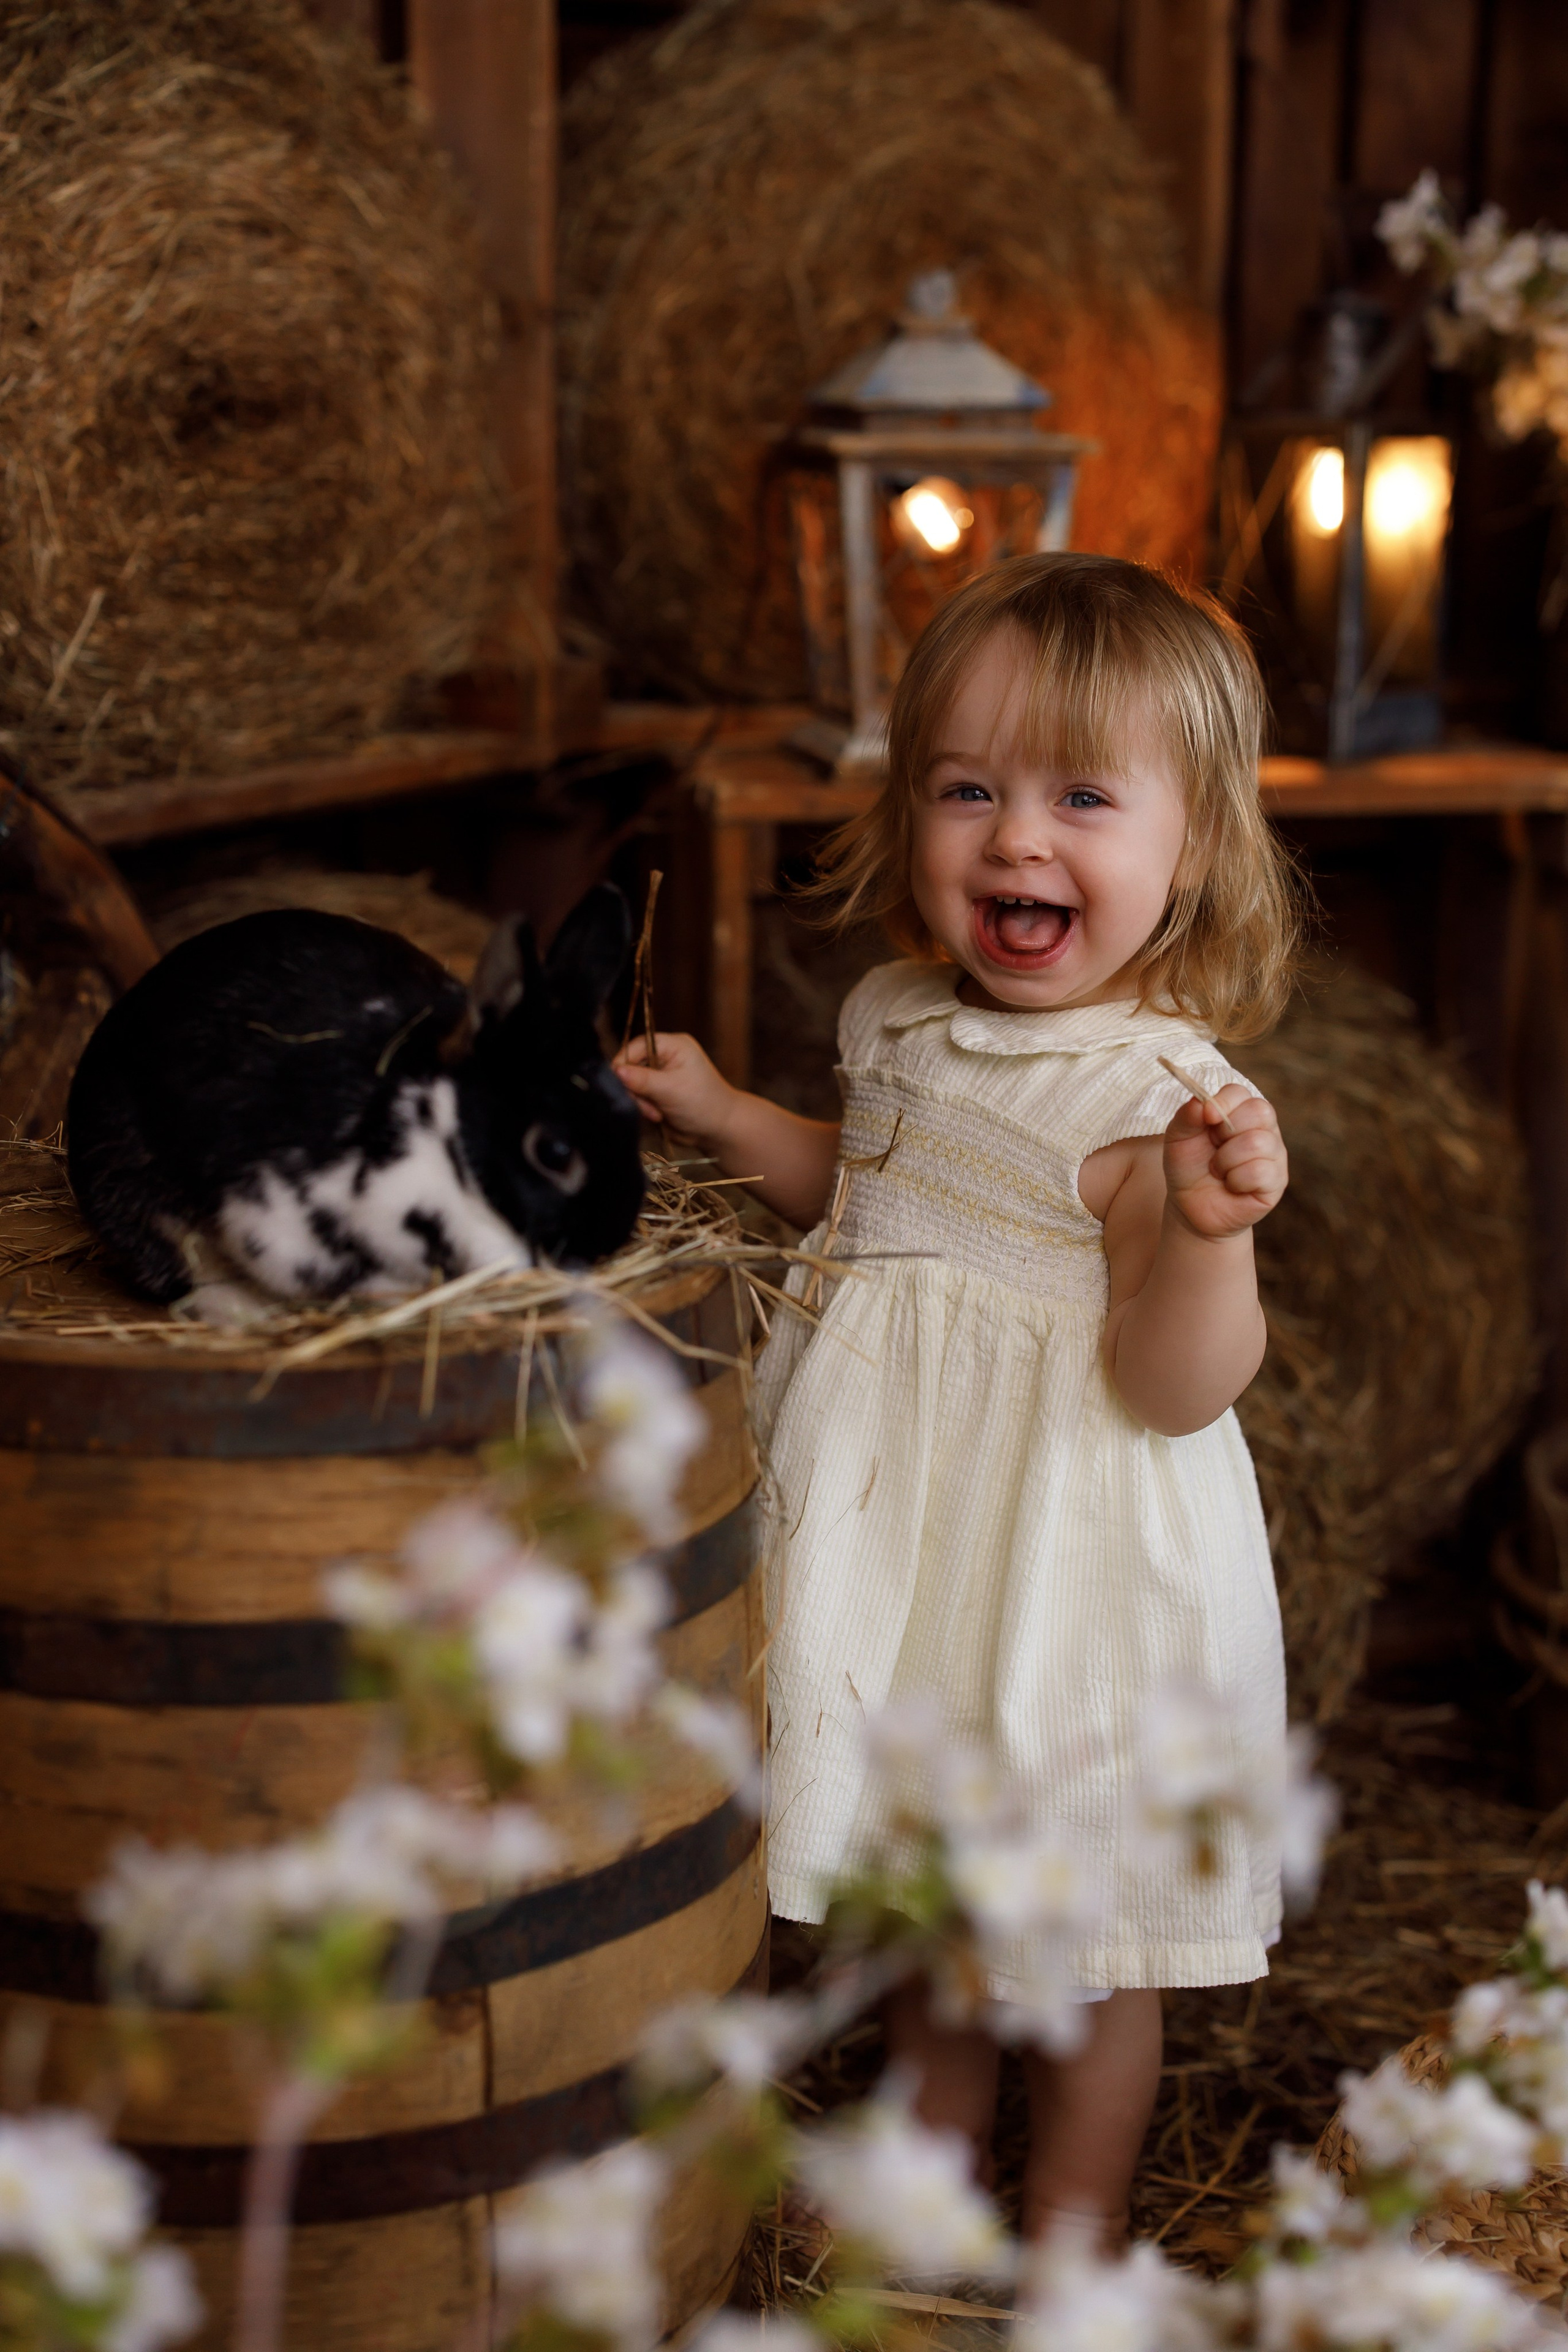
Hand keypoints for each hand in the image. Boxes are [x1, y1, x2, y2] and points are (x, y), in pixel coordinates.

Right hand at [614, 1031, 739, 1150]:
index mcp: (673, 1046)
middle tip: (649, 1107)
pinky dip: (643, 1109)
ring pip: (632, 1085)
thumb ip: (643, 1079)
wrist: (718, 1130)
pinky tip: (657, 1117)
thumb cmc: (704, 1104)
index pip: (637, 1045)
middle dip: (635, 1088)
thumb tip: (616, 1070)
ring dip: (640, 1102)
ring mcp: (660, 1076)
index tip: (617, 1080)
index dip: (624, 1061)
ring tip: (657, 1115)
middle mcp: (665, 1057)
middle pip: (631, 1066)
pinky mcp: (656, 1093)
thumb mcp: (671, 1089)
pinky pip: (637, 1098)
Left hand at [1163, 1086, 1286, 1240]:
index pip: (1240, 1092)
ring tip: (1219, 1171)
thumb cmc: (1188, 1168)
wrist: (1191, 1208)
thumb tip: (1201, 1102)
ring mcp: (1274, 1154)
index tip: (1206, 1117)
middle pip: (1259, 1111)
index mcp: (1240, 1111)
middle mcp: (1263, 1128)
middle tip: (1214, 1150)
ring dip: (1226, 1160)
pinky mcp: (1277, 1180)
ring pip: (1258, 1142)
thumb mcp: (1178, 1139)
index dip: (1223, 1102)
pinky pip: (1260, 1171)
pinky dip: (1236, 1180)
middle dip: (1226, 1133)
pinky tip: (1232, 1186)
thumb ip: (1186, 1117)